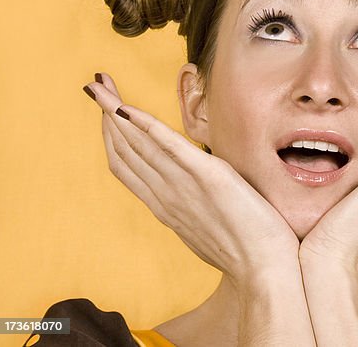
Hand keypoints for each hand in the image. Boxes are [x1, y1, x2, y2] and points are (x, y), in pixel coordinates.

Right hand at [82, 73, 301, 285]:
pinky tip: (131, 110)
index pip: (127, 165)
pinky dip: (150, 128)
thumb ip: (194, 200)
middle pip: (125, 150)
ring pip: (140, 146)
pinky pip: (173, 149)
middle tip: (94, 85)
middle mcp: (167, 195)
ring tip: (101, 87)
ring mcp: (185, 187)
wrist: (263, 272)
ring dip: (118, 114)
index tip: (104, 109)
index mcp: (166, 204)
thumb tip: (194, 185)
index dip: (111, 135)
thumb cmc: (243, 249)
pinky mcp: (211, 178)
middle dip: (107, 115)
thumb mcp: (208, 222)